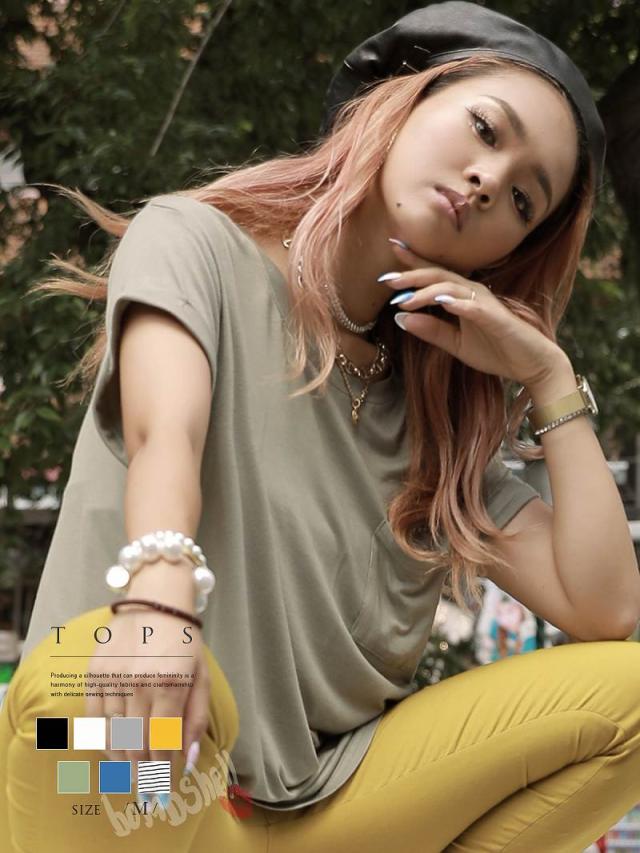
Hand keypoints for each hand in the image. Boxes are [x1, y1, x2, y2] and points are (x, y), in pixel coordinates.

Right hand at [85, 607, 209, 782]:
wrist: (156, 600)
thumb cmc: (184, 641)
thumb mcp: (201, 676)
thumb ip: (196, 719)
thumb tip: (187, 760)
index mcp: (169, 683)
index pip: (162, 744)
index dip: (164, 771)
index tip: (169, 786)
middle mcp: (137, 682)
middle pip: (135, 745)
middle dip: (144, 774)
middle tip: (151, 789)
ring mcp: (112, 678)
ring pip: (112, 737)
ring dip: (123, 763)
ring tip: (135, 775)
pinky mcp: (93, 673)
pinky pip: (93, 719)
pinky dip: (103, 742)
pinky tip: (115, 753)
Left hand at [385, 241, 565, 387]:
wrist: (531, 364)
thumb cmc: (497, 351)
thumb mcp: (456, 344)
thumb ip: (431, 331)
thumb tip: (400, 319)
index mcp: (463, 296)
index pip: (435, 275)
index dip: (413, 263)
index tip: (392, 251)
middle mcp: (473, 293)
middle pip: (439, 275)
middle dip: (412, 275)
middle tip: (387, 279)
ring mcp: (486, 303)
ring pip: (452, 287)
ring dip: (427, 291)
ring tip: (405, 300)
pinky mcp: (496, 318)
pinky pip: (475, 307)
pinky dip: (457, 304)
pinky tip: (441, 303)